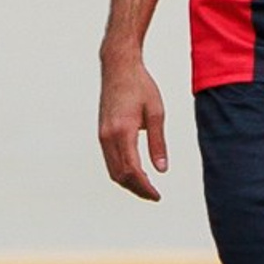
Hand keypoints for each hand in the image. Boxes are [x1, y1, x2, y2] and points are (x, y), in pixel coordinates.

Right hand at [97, 50, 168, 200]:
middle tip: (154, 195)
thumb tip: (161, 170)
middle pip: (120, 175)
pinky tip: (135, 173)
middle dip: (137, 189)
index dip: (145, 187)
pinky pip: (110, 160)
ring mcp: (102, 135)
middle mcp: (108, 136)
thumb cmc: (140, 86)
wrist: (118, 67)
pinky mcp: (102, 133)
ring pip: (113, 170)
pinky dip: (122, 172)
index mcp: (123, 131)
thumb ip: (158, 142)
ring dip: (129, 183)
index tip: (157, 195)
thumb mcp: (156, 113)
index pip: (132, 170)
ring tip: (146, 187)